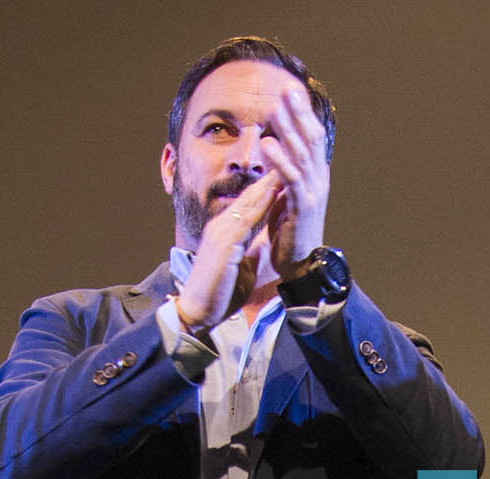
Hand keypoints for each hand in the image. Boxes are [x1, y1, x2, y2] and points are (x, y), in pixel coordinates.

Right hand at [174, 173, 282, 331]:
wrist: (199, 312)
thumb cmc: (220, 293)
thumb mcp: (243, 267)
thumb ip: (251, 251)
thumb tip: (264, 244)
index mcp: (227, 232)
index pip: (252, 204)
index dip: (270, 188)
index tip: (289, 173)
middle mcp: (222, 226)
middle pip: (251, 196)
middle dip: (271, 176)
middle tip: (290, 156)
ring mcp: (221, 232)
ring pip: (249, 201)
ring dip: (269, 182)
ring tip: (286, 163)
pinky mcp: (223, 243)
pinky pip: (246, 218)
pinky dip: (262, 203)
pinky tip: (275, 190)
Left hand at [259, 88, 330, 278]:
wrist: (300, 264)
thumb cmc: (290, 230)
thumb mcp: (285, 194)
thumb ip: (282, 172)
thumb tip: (274, 146)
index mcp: (315, 175)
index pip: (311, 138)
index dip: (302, 114)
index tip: (290, 92)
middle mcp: (318, 179)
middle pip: (311, 139)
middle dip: (299, 113)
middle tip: (287, 89)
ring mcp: (313, 192)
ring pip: (302, 154)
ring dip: (288, 130)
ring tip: (275, 108)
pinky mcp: (303, 207)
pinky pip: (291, 179)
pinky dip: (280, 160)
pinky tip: (267, 144)